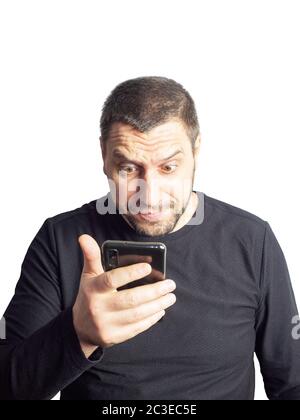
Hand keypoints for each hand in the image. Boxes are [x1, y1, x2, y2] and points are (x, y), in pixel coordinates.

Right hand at [72, 234, 175, 357]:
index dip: (131, 273)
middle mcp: (99, 307)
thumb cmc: (90, 295)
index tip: (148, 267)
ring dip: (158, 305)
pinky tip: (160, 310)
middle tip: (170, 284)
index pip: (112, 279)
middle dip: (154, 291)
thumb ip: (91, 256)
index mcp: (93, 288)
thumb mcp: (88, 275)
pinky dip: (151, 318)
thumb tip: (84, 237)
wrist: (81, 328)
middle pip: (131, 299)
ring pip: (137, 314)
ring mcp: (107, 324)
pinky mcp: (114, 337)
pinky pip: (137, 327)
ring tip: (170, 296)